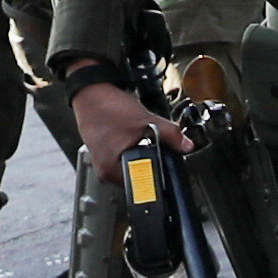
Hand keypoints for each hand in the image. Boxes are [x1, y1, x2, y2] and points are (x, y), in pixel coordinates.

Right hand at [63, 69, 187, 180]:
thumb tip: (187, 146)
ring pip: (133, 167)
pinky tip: (133, 136)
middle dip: (152, 162)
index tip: (166, 162)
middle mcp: (105, 172)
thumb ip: (171, 134)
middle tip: (154, 145)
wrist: (90, 92)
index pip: (144, 185)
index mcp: (112, 171)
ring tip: (142, 138)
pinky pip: (125, 158)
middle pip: (139, 176)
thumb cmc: (108, 107)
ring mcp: (103, 164)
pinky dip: (133, 149)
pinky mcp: (103, 155)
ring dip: (143, 156)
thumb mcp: (145, 120)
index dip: (160, 172)